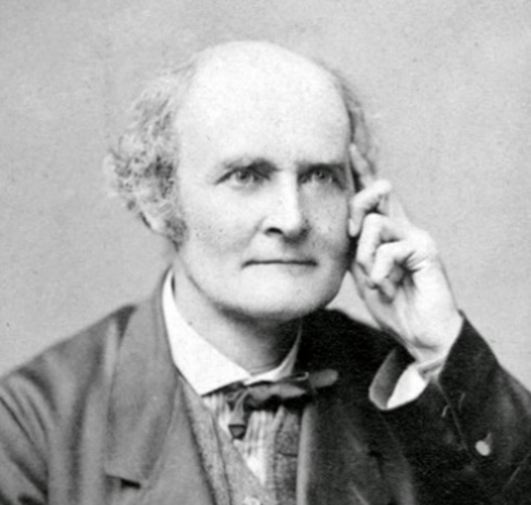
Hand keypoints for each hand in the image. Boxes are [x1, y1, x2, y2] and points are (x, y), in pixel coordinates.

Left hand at [348, 145, 462, 363]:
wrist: (420, 332)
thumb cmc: (392, 301)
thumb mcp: (364, 271)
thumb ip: (355, 247)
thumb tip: (346, 227)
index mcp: (387, 230)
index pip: (374, 193)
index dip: (363, 168)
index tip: (350, 143)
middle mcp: (403, 225)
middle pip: (376, 190)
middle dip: (355, 205)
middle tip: (352, 234)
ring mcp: (416, 234)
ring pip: (374, 224)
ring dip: (365, 257)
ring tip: (374, 279)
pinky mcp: (425, 248)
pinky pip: (387, 249)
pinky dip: (379, 272)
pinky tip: (387, 287)